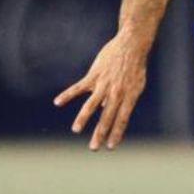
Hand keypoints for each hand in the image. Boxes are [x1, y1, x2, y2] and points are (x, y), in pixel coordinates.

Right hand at [54, 34, 147, 149]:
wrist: (132, 45)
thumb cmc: (135, 66)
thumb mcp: (136, 84)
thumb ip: (123, 98)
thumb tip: (104, 108)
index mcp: (129, 96)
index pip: (122, 119)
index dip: (116, 133)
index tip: (111, 147)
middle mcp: (117, 93)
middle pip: (107, 117)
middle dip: (100, 134)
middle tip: (93, 148)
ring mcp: (105, 84)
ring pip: (91, 105)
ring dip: (83, 118)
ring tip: (76, 130)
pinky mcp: (95, 75)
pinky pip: (79, 87)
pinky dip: (67, 95)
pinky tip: (57, 102)